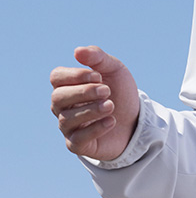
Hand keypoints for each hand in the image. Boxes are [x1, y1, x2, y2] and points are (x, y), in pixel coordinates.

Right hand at [50, 46, 139, 161]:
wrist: (136, 120)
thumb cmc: (119, 92)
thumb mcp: (114, 70)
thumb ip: (98, 58)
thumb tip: (77, 51)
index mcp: (67, 86)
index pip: (56, 77)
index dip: (75, 75)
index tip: (98, 76)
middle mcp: (62, 106)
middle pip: (58, 97)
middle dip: (83, 92)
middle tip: (107, 91)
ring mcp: (68, 127)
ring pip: (67, 119)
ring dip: (91, 110)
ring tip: (111, 105)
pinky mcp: (78, 145)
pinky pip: (77, 140)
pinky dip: (95, 129)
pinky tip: (111, 121)